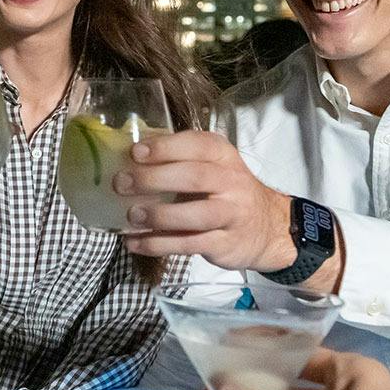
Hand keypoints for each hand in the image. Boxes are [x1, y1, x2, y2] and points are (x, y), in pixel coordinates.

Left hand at [113, 130, 298, 271]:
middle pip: (194, 177)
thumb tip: (126, 157)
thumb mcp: (213, 166)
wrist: (268, 227)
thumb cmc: (225, 191)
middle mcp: (231, 181)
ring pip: (196, 214)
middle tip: (121, 184)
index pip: (197, 144)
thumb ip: (179, 160)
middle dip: (154, 179)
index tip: (135, 152)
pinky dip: (159, 245)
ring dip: (159, 215)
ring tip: (131, 216)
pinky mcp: (225, 244)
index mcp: (223, 155)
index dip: (165, 147)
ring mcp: (232, 214)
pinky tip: (135, 242)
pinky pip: (189, 244)